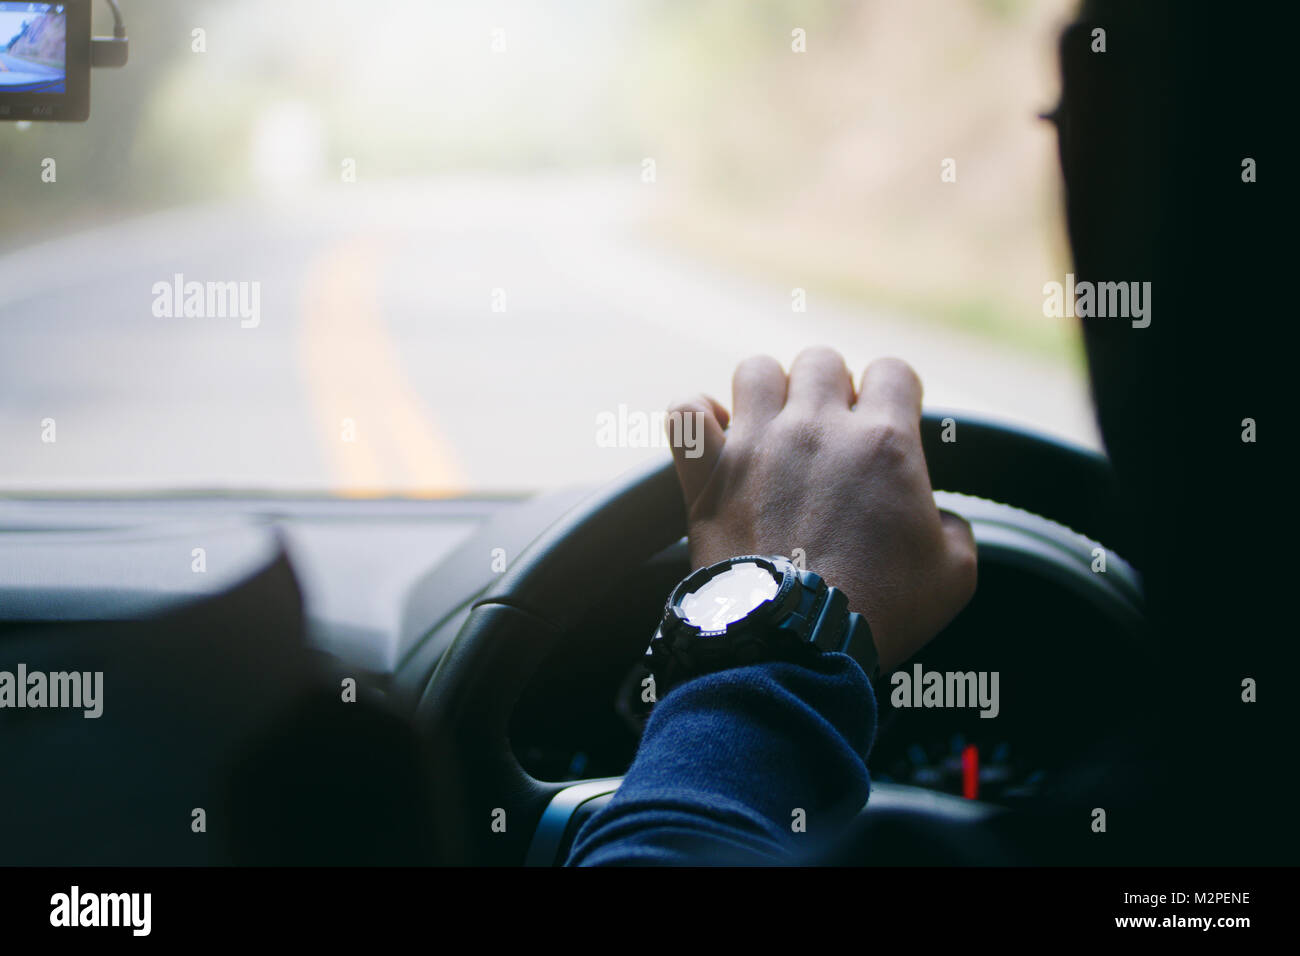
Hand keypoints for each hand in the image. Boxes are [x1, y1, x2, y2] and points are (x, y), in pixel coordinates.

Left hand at [665, 347, 976, 671]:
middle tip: (831, 436)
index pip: (893, 370)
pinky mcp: (707, 472)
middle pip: (822, 361)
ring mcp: (756, 444)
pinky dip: (698, 419)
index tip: (889, 425)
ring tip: (773, 428)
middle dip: (830, 390)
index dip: (895, 394)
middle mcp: (817, 429)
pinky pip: (687, 410)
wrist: (796, 645)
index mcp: (883, 443)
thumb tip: (937, 519)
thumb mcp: (954, 575)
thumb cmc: (876, 614)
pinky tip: (715, 440)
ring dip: (767, 393)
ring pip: (756, 370)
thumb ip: (954, 528)